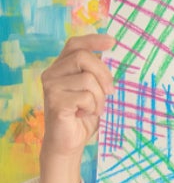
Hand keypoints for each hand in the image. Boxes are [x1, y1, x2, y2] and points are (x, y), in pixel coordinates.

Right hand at [40, 33, 115, 161]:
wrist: (69, 142)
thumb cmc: (83, 115)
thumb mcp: (92, 91)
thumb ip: (95, 74)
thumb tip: (113, 55)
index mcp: (61, 68)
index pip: (74, 45)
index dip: (93, 40)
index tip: (112, 42)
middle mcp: (52, 74)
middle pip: (84, 58)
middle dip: (104, 74)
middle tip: (110, 91)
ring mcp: (51, 87)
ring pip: (88, 79)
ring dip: (99, 97)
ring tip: (93, 108)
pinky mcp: (56, 101)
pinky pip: (86, 97)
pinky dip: (93, 108)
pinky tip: (84, 115)